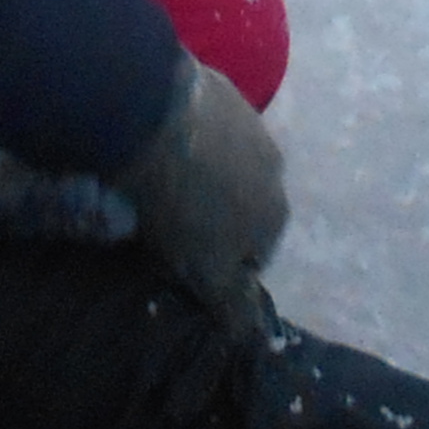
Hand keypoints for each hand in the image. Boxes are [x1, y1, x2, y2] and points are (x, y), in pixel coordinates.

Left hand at [121, 59, 286, 327]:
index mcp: (277, 214)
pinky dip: (185, 138)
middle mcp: (276, 168)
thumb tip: (257, 339)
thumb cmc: (181, 205)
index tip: (179, 263)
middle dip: (213, 216)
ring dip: (201, 175)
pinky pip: (203, 127)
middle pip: (242, 206)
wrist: (151, 115)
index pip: (253, 256)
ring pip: (226, 165)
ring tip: (155, 180)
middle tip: (164, 222)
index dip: (215, 264)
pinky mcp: (218, 89)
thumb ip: (232, 304)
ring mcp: (250, 122)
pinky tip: (152, 143)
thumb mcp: (204, 269)